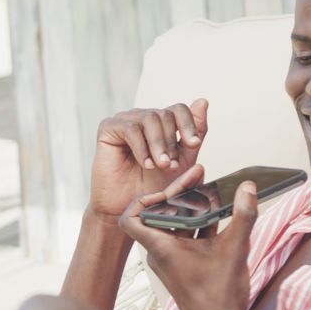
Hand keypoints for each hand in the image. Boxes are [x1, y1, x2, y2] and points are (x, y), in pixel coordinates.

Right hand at [90, 100, 207, 224]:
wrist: (128, 208)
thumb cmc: (154, 186)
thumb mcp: (183, 161)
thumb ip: (194, 133)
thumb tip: (203, 101)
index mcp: (162, 124)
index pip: (179, 109)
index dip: (189, 124)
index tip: (194, 144)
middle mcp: (143, 118)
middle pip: (165, 114)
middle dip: (172, 142)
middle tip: (171, 165)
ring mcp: (125, 121)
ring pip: (149, 118)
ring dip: (159, 144)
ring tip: (160, 165)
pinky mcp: (108, 129)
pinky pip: (130, 128)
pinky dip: (141, 147)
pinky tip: (146, 164)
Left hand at [119, 165, 257, 309]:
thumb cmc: (219, 297)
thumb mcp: (235, 249)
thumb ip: (243, 215)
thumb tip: (248, 187)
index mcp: (161, 248)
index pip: (131, 218)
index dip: (144, 199)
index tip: (169, 192)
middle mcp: (160, 253)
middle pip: (158, 214)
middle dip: (178, 194)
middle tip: (198, 177)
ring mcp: (171, 260)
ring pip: (174, 225)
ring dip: (191, 209)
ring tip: (211, 193)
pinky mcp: (183, 265)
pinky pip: (185, 236)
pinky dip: (199, 224)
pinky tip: (220, 215)